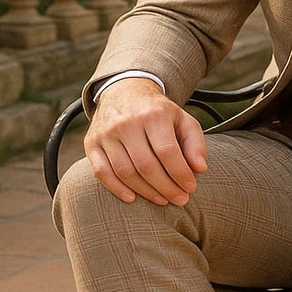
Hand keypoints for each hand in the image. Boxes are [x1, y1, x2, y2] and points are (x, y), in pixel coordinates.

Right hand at [84, 78, 207, 205]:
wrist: (124, 92)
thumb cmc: (158, 112)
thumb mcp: (183, 119)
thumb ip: (195, 143)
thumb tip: (200, 169)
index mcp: (153, 114)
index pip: (167, 151)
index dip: (180, 173)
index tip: (191, 188)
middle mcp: (126, 123)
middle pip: (146, 165)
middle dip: (166, 187)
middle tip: (180, 199)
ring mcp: (106, 133)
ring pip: (125, 172)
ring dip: (146, 192)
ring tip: (162, 199)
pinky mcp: (91, 143)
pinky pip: (102, 172)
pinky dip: (116, 189)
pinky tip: (133, 198)